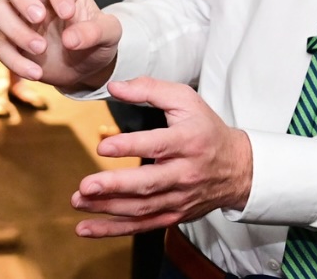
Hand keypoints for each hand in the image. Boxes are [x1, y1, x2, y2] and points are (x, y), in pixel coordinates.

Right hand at [0, 0, 122, 90]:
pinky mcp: (10, 43)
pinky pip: (1, 47)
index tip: (68, 14)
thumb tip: (70, 39)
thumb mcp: (109, 35)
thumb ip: (96, 32)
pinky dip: (16, 61)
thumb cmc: (98, 40)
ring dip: (16, 30)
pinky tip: (36, 73)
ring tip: (41, 49)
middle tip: (39, 18)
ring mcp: (19, 19)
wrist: (87, 67)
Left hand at [71, 78, 253, 237]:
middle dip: (115, 186)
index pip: (158, 144)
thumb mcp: (186, 101)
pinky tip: (87, 228)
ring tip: (79, 201)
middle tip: (86, 186)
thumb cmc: (206, 129)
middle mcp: (185, 173)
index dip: (130, 147)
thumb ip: (150, 89)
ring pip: (142, 208)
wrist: (238, 168)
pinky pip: (142, 226)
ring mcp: (180, 198)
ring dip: (107, 208)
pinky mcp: (174, 215)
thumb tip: (115, 87)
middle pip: (149, 183)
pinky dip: (113, 230)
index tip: (103, 147)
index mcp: (189, 141)